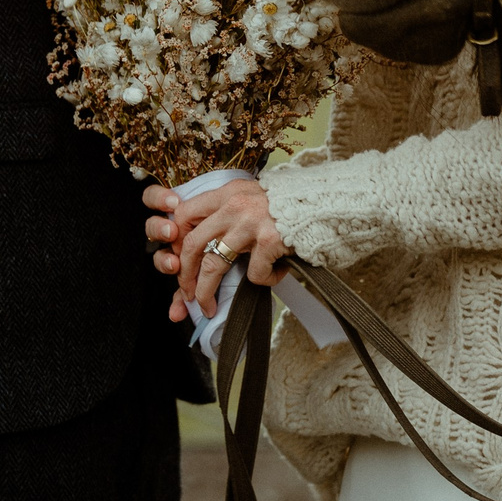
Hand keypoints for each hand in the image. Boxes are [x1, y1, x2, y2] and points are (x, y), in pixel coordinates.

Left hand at [143, 179, 287, 321]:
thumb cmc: (290, 204)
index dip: (175, 241)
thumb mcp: (253, 196)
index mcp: (227, 193)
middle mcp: (234, 205)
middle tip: (186, 293)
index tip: (177, 259)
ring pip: (214, 264)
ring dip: (205, 291)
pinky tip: (276, 274)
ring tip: (207, 307)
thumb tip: (207, 243)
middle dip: (184, 275)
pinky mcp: (270, 241)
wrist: (326, 201)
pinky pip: (255, 274)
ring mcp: (250, 224)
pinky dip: (263, 281)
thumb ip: (229, 210)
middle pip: (192, 244)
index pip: (185, 214)